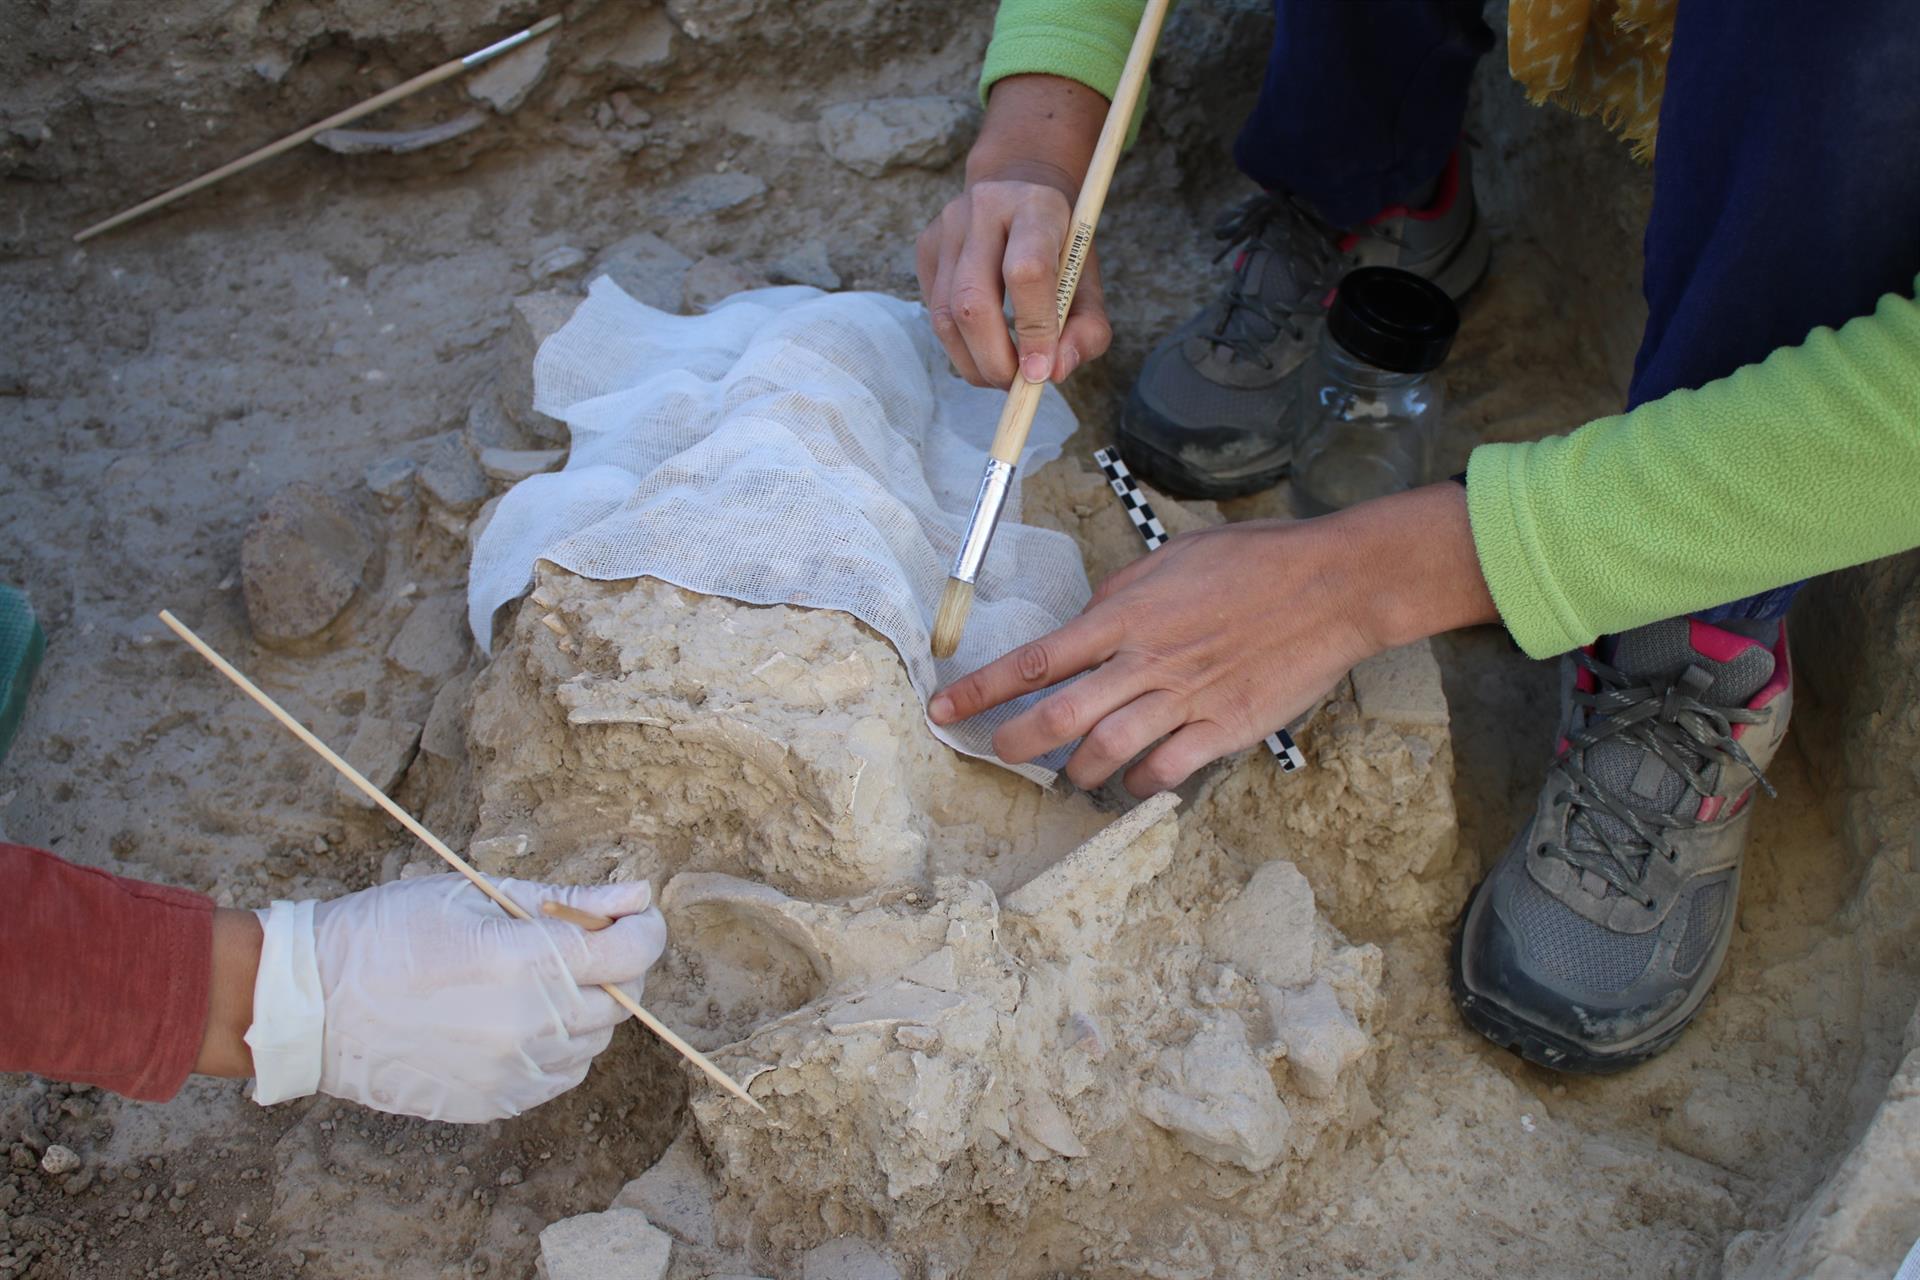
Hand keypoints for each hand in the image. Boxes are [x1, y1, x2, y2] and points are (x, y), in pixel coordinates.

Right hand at [289, 875, 664, 1122]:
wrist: (312, 1007)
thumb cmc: (388, 933)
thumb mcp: (475, 895)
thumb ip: (567, 898)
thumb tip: (637, 893)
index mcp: (525, 961)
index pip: (633, 951)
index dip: (645, 927)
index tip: (634, 912)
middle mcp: (530, 1024)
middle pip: (624, 998)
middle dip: (616, 963)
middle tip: (578, 939)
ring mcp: (515, 1071)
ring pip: (596, 1039)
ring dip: (586, 1006)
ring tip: (534, 979)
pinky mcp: (497, 1102)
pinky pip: (562, 1074)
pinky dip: (557, 1045)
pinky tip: (516, 1018)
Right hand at [917, 74, 1111, 386]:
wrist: (1020, 185)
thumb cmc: (1060, 244)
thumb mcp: (1089, 281)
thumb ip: (1087, 330)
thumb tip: (1053, 374)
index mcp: (1037, 207)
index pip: (1027, 273)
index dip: (1033, 331)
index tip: (1039, 373)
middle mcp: (985, 209)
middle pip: (972, 302)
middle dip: (993, 360)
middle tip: (1015, 385)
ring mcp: (947, 227)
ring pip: (944, 316)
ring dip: (972, 362)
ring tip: (1001, 373)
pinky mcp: (926, 246)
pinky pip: (934, 313)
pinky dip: (959, 345)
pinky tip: (983, 344)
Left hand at [928, 485, 1498, 794]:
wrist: (1332, 585)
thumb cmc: (1253, 560)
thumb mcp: (1171, 559)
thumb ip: (1121, 595)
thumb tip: (1088, 623)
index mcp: (1124, 614)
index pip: (1035, 659)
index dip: (982, 689)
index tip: (943, 708)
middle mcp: (1144, 661)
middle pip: (1058, 716)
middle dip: (1014, 742)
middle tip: (996, 752)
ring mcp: (1184, 698)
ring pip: (1105, 752)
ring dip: (1075, 772)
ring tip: (1066, 778)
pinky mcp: (1223, 727)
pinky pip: (1164, 771)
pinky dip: (1137, 784)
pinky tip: (1129, 785)